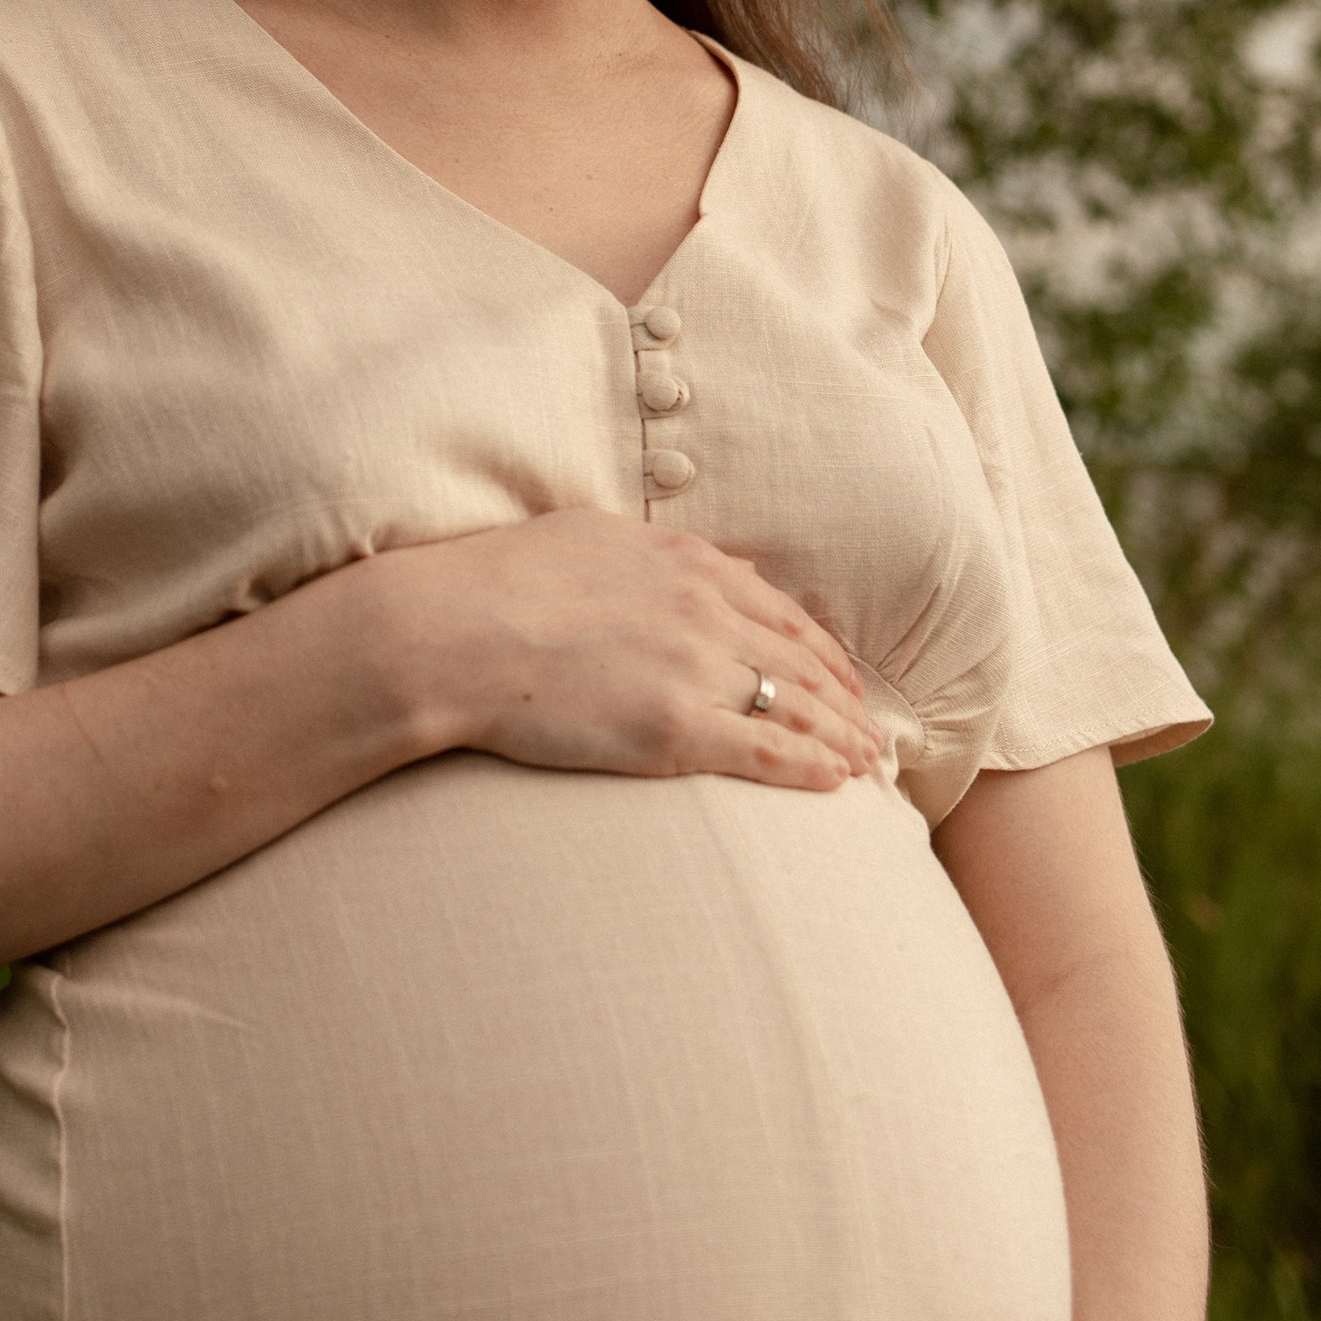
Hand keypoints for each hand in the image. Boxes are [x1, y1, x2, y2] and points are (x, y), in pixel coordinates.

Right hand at [384, 505, 878, 792]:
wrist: (449, 633)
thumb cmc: (496, 583)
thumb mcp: (589, 537)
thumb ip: (656, 552)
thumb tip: (708, 565)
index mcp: (684, 563)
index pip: (780, 611)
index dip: (820, 650)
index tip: (841, 677)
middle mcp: (704, 610)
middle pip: (800, 662)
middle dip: (843, 701)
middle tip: (871, 731)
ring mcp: (694, 669)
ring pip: (795, 707)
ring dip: (839, 738)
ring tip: (867, 766)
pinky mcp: (674, 729)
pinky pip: (765, 751)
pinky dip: (809, 768)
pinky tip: (834, 784)